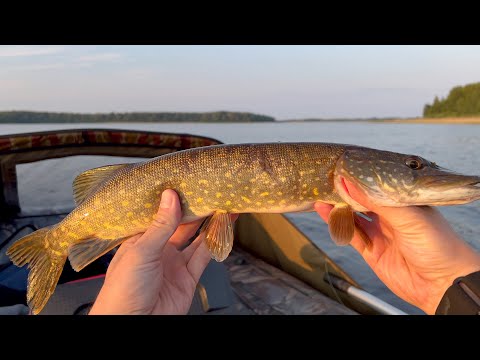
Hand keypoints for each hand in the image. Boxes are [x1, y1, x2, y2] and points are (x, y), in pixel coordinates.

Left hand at [90, 190, 235, 314]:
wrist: (133, 325)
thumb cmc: (122, 290)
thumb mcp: (141, 251)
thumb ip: (160, 225)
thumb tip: (170, 196)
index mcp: (141, 239)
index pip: (160, 213)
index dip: (174, 199)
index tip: (187, 182)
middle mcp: (158, 249)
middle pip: (181, 224)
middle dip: (196, 208)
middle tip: (210, 190)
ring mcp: (174, 264)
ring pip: (196, 238)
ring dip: (210, 223)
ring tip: (223, 204)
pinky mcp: (188, 278)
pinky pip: (204, 256)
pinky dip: (215, 243)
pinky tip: (223, 228)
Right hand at [314, 179, 479, 314]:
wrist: (443, 284)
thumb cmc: (437, 245)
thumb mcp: (409, 217)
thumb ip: (377, 201)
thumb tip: (349, 182)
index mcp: (404, 203)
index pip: (378, 186)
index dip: (360, 179)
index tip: (342, 168)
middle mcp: (391, 216)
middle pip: (362, 200)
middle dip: (345, 191)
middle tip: (327, 179)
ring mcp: (380, 233)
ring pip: (353, 216)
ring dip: (337, 206)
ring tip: (320, 193)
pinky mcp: (371, 251)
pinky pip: (351, 234)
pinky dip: (337, 223)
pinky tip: (325, 211)